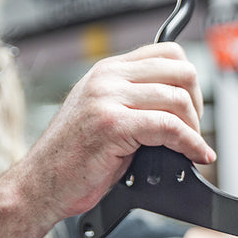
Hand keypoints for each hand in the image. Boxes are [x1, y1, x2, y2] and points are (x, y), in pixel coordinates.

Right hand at [24, 42, 215, 218]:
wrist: (40, 185)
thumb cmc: (71, 159)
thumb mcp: (104, 116)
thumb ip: (134, 102)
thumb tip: (179, 108)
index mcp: (107, 71)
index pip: (167, 52)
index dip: (189, 81)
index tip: (191, 108)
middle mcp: (107, 78)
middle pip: (180, 71)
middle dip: (197, 104)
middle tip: (193, 131)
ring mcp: (107, 98)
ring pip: (178, 99)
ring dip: (195, 129)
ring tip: (191, 147)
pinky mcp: (112, 125)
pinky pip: (169, 127)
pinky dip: (191, 144)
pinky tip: (195, 156)